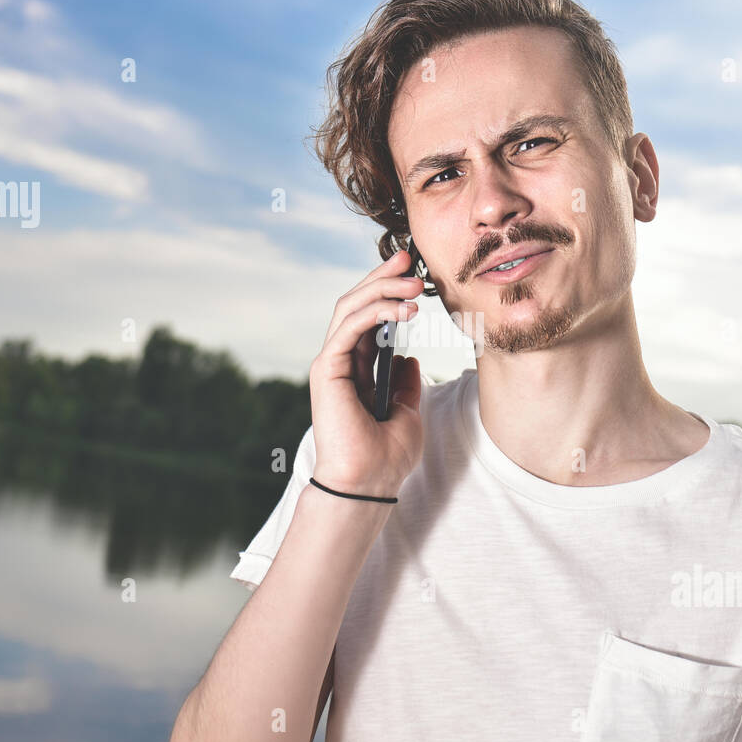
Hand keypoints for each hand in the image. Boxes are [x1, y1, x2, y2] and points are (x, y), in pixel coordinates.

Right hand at [308, 249, 424, 496]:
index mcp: (357, 370)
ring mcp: (331, 364)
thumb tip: (409, 358)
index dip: (388, 291)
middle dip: (383, 278)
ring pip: (350, 309)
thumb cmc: (385, 457)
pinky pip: (349, 327)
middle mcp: (340, 362)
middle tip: (409, 258)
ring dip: (383, 289)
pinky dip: (375, 312)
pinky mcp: (327, 369)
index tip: (414, 273)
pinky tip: (403, 310)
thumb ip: (405, 383)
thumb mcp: (407, 412)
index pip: (368, 317)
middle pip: (357, 305)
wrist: (368, 483)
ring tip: (414, 282)